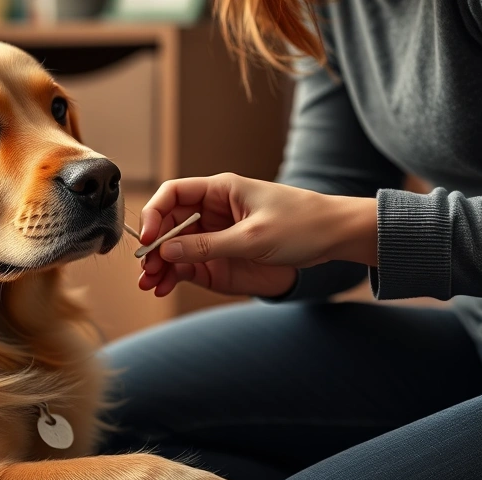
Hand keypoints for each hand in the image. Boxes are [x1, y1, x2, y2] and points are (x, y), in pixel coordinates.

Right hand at [138, 173, 376, 297]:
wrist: (335, 239)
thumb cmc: (302, 224)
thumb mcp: (253, 237)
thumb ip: (208, 245)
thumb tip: (168, 250)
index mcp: (220, 191)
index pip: (173, 193)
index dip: (155, 213)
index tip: (149, 237)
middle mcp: (213, 211)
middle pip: (170, 224)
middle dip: (154, 246)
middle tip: (146, 269)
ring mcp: (217, 234)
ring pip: (177, 246)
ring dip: (161, 264)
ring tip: (150, 284)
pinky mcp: (224, 256)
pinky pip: (191, 263)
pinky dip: (175, 274)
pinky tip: (165, 287)